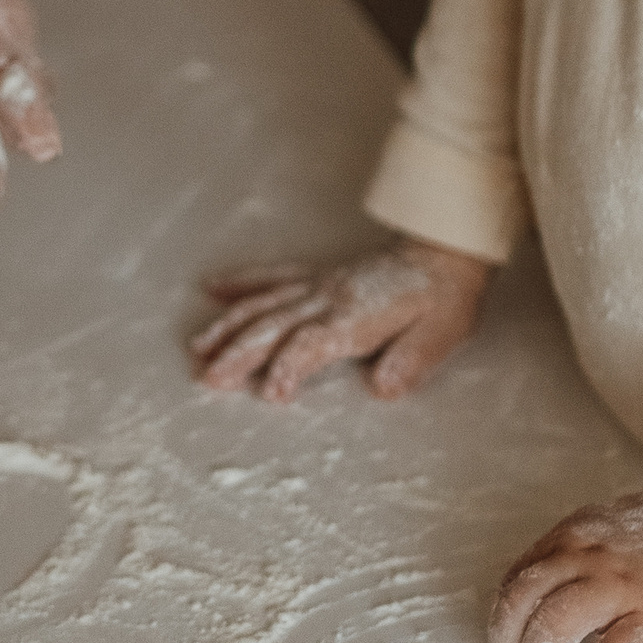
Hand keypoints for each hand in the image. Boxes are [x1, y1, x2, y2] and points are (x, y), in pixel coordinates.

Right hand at [190, 238, 491, 400]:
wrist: (444, 250)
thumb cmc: (444, 297)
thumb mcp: (440, 333)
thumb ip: (412, 360)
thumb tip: (384, 387)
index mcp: (357, 316)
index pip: (313, 342)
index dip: (290, 366)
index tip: (271, 393)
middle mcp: (329, 298)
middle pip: (275, 324)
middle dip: (239, 351)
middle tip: (208, 377)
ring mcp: (319, 285)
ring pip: (264, 303)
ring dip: (229, 326)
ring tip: (198, 348)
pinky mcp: (317, 277)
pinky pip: (273, 277)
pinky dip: (241, 283)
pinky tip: (213, 288)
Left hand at [487, 481, 642, 642]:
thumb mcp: (612, 530)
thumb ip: (579, 558)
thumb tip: (552, 600)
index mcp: (574, 536)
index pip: (516, 578)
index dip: (506, 617)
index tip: (512, 641)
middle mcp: (586, 557)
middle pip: (519, 602)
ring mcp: (620, 587)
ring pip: (551, 628)